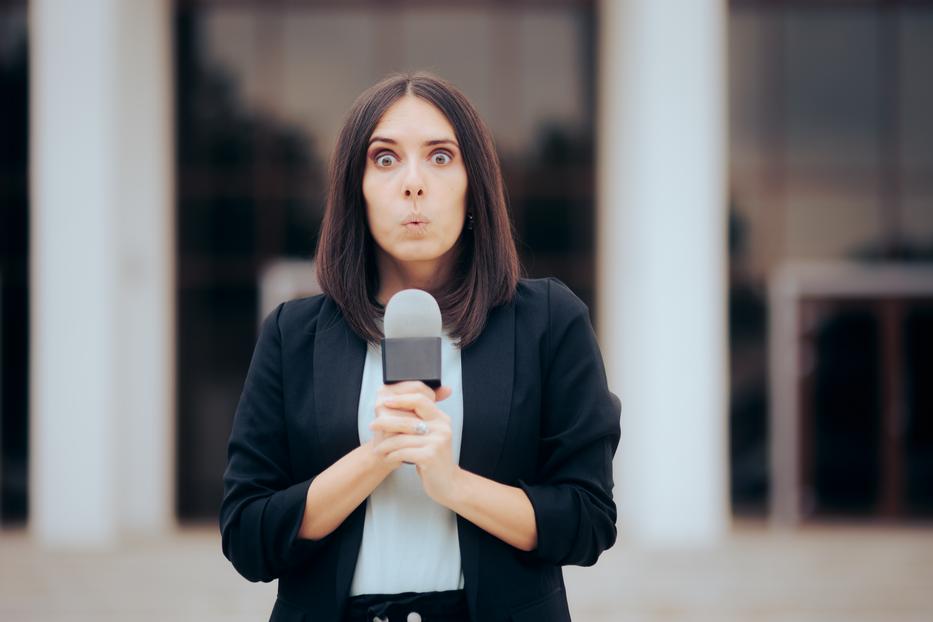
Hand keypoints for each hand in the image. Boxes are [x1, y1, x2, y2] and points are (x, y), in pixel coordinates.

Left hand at [369, 382, 459, 505]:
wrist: (449, 484)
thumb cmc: (435, 459)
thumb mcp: (433, 436)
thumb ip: (421, 421)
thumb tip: (397, 405)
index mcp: (441, 419)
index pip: (420, 400)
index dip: (401, 399)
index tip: (386, 401)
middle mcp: (441, 428)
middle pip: (407, 420)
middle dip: (386, 422)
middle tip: (373, 425)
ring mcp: (437, 442)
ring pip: (401, 439)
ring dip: (385, 444)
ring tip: (377, 449)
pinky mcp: (429, 457)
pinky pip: (403, 452)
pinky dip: (392, 455)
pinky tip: (388, 458)